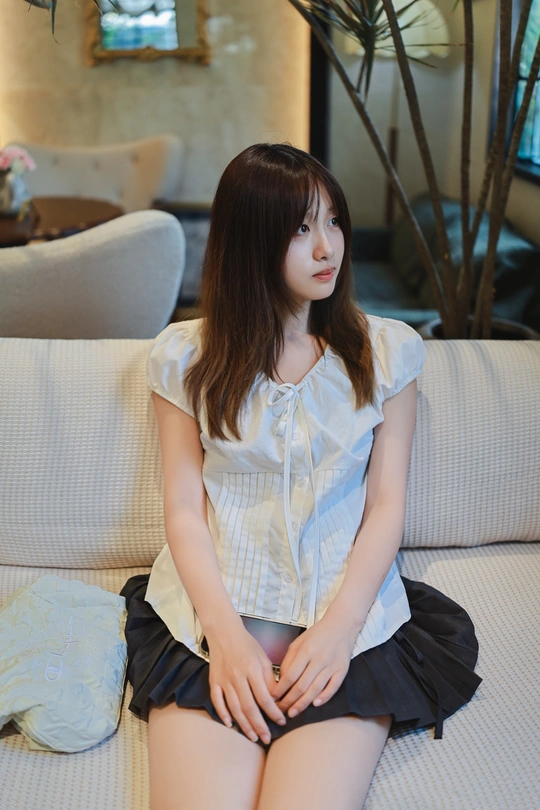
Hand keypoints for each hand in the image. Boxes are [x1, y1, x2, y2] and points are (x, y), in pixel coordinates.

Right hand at [205, 622, 287, 743]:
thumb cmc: (247, 645)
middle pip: (249, 707)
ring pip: (234, 708)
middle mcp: (237, 676)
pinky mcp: (213, 681)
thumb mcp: (264, 658)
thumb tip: (276, 700)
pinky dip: (223, 714)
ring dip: (244, 725)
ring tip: (253, 737)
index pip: (265, 697)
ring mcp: (224, 680)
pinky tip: (230, 724)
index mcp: (252, 669)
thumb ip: (269, 679)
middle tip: (267, 739)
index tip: (282, 722)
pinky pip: (217, 701)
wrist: (224, 633)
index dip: (273, 712)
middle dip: (260, 726)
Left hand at [269, 614, 358, 717]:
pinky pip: (333, 687)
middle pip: (302, 686)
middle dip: (289, 701)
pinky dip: (324, 697)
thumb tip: (281, 680)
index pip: (290, 676)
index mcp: (306, 651)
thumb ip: (289, 660)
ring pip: (315, 690)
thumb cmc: (317, 634)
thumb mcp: (298, 642)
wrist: (341, 626)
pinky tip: (315, 704)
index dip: (280, 690)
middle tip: (281, 711)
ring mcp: (332, 666)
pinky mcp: (342, 670)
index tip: (272, 698)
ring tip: (293, 712)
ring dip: (303, 704)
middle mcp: (319, 659)